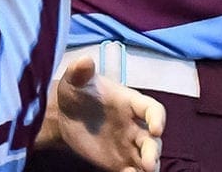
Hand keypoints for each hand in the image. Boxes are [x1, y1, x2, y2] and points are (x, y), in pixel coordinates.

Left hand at [37, 57, 163, 171]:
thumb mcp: (75, 79)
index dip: (157, 118)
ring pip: (146, 158)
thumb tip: (84, 60)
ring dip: (149, 167)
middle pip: (152, 140)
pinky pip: (131, 171)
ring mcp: (128, 145)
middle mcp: (135, 125)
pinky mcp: (118, 162)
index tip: (156, 128)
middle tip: (148, 163)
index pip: (152, 109)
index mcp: (131, 102)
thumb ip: (80, 71)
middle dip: (153, 152)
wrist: (64, 115)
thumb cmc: (76, 92)